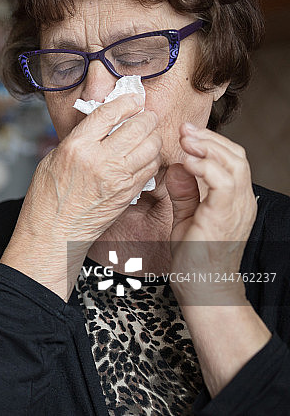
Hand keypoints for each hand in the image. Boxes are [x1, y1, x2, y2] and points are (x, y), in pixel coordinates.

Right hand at [1, 93, 161, 299]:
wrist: (53, 234)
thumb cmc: (47, 199)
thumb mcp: (53, 159)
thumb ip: (79, 139)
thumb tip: (101, 124)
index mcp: (77, 147)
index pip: (109, 113)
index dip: (126, 101)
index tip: (133, 98)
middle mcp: (100, 160)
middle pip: (138, 127)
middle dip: (145, 117)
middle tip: (145, 115)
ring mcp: (117, 179)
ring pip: (151, 147)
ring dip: (153, 137)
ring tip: (147, 135)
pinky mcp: (128, 194)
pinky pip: (151, 168)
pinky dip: (152, 158)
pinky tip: (145, 156)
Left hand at [165, 122, 256, 303]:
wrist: (204, 288)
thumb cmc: (195, 258)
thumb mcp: (186, 218)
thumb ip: (184, 193)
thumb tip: (176, 167)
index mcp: (234, 200)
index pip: (231, 161)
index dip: (210, 143)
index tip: (186, 133)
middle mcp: (241, 201)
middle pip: (236, 156)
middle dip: (209, 139)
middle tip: (185, 129)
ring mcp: (237, 209)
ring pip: (234, 164)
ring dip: (208, 148)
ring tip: (186, 140)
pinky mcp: (225, 216)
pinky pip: (223, 183)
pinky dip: (206, 168)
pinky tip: (188, 163)